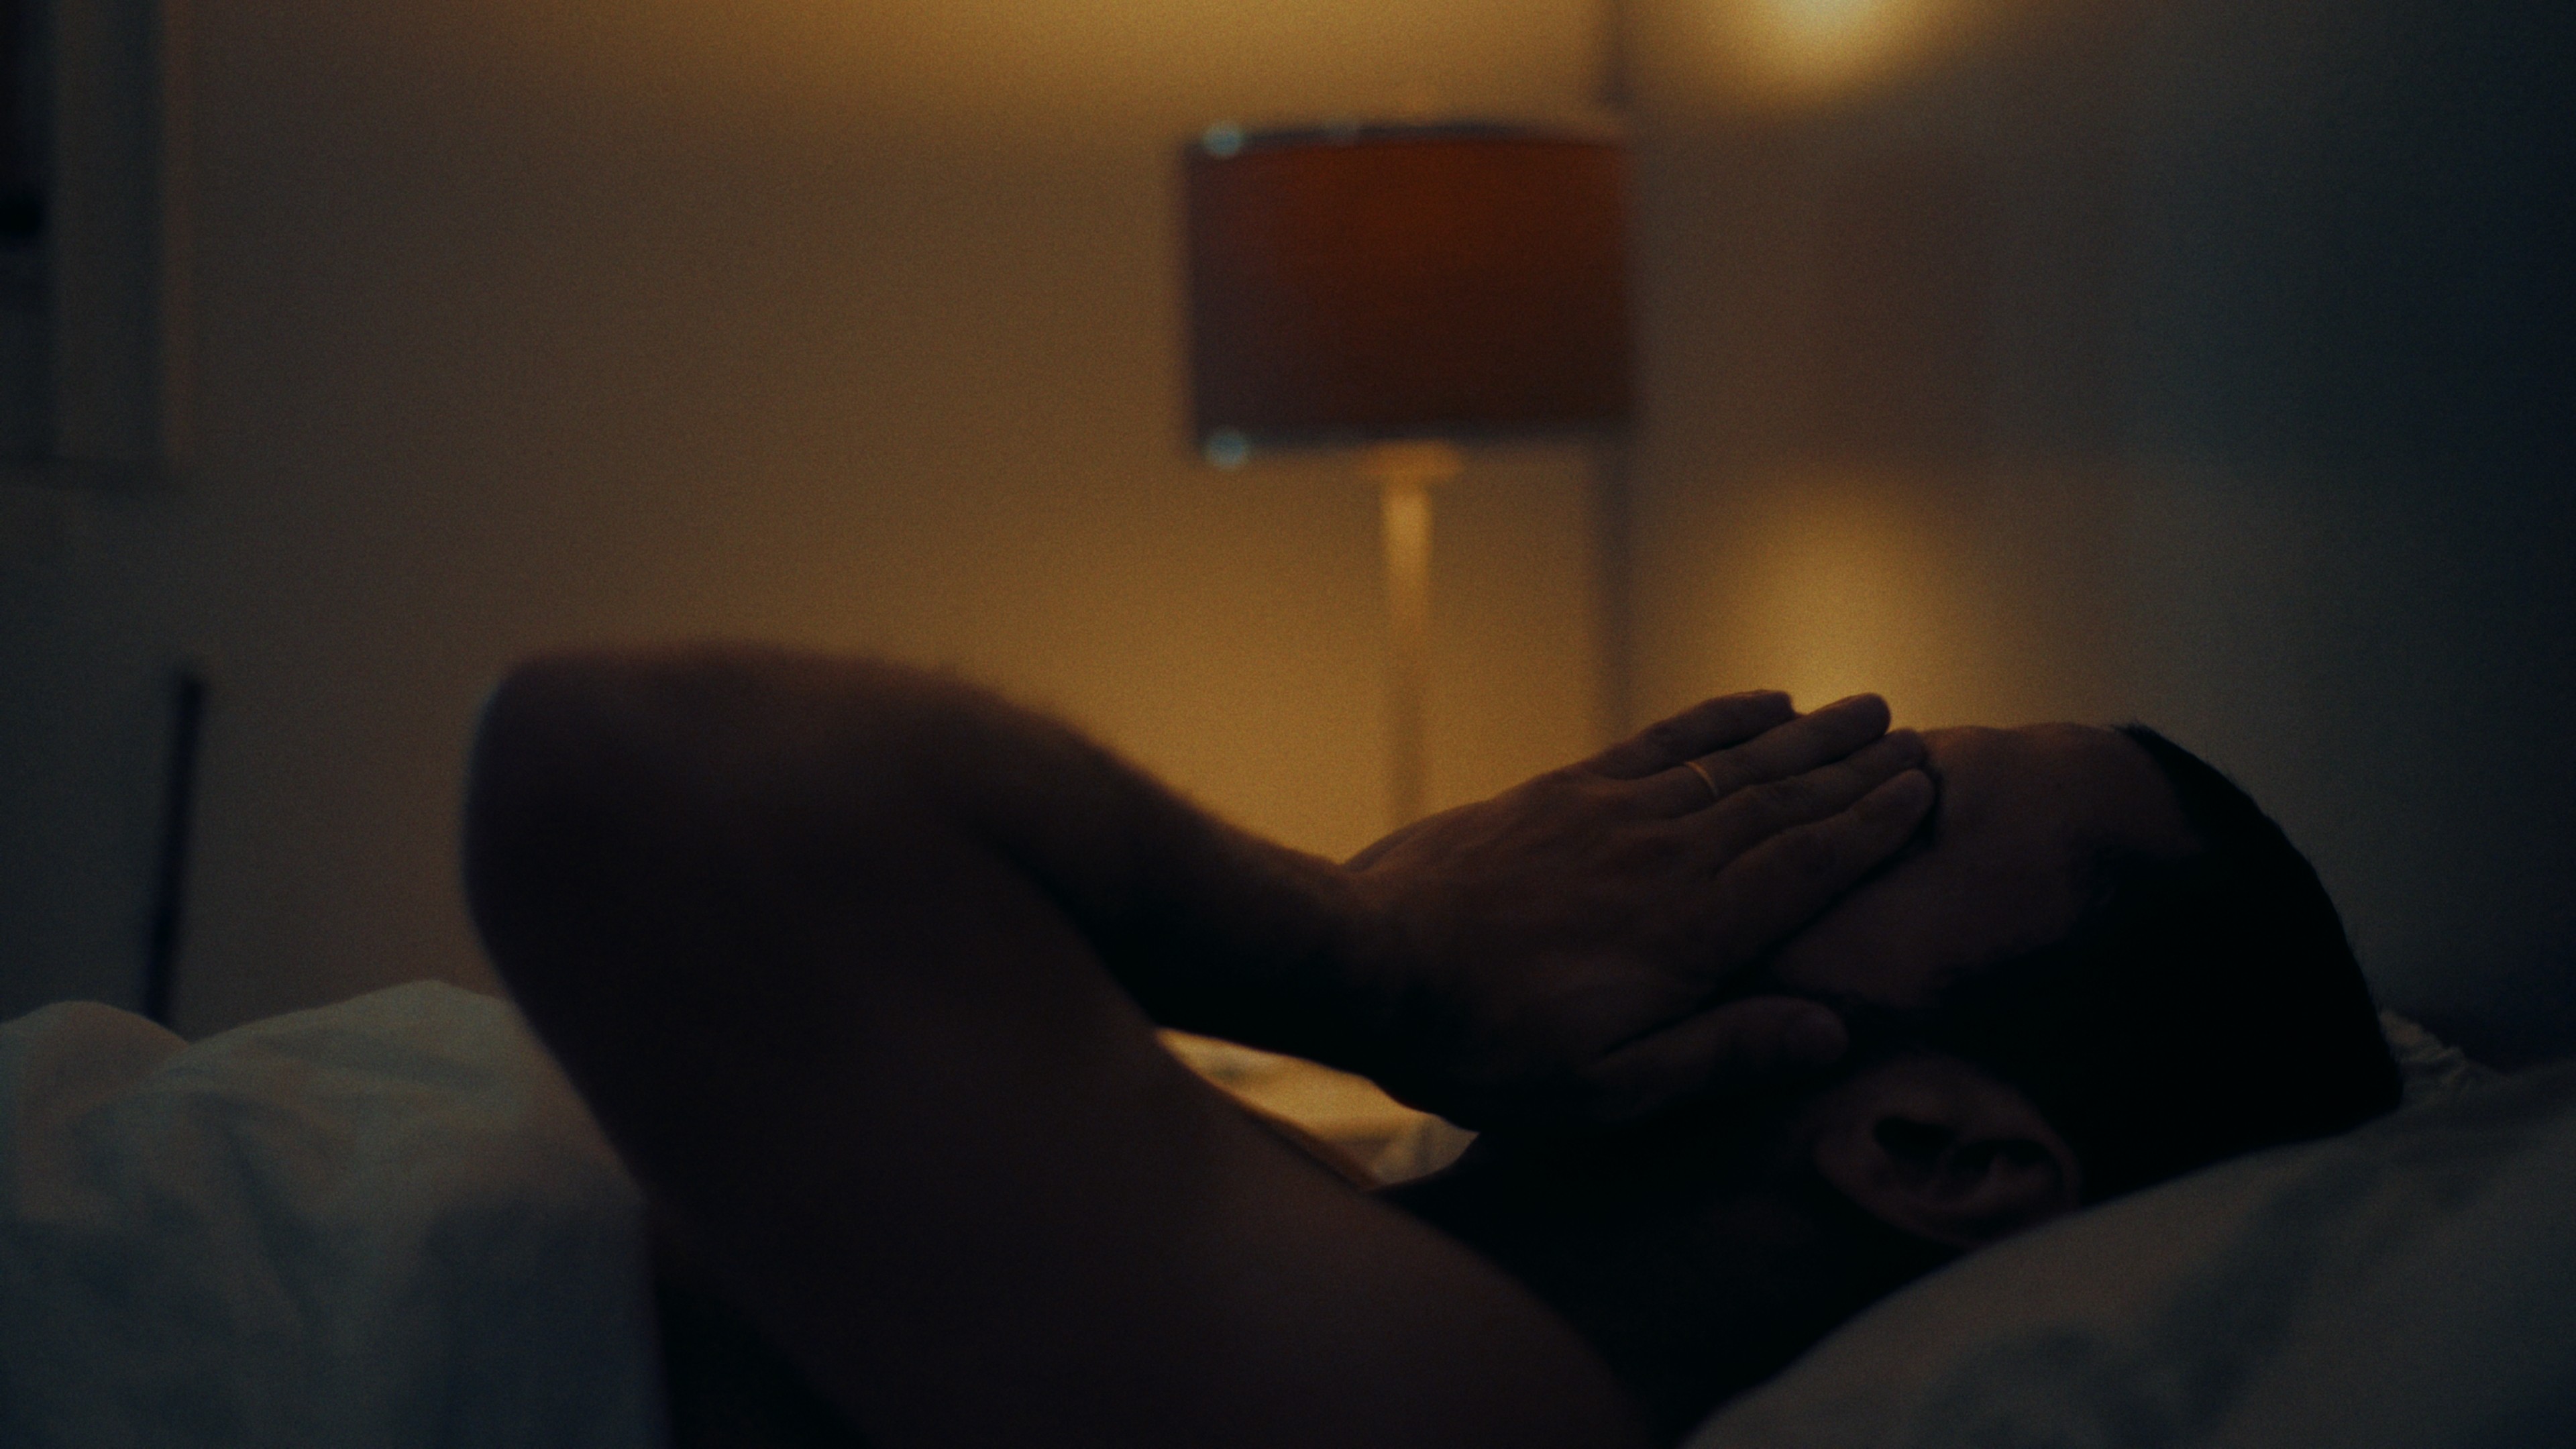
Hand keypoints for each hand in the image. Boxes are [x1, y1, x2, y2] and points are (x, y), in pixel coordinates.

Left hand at [1341, 692, 1932, 1129]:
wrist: (1370, 963)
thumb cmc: (1486, 1048)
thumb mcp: (1608, 1090)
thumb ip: (1720, 1053)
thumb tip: (1830, 1031)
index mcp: (1693, 930)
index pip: (1810, 864)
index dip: (1872, 827)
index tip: (1925, 790)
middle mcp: (1666, 854)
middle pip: (1784, 801)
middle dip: (1857, 769)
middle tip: (1917, 739)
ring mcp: (1612, 812)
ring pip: (1734, 762)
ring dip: (1805, 735)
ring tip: (1862, 707)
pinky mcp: (1561, 790)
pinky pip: (1660, 742)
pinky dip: (1718, 719)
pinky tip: (1760, 701)